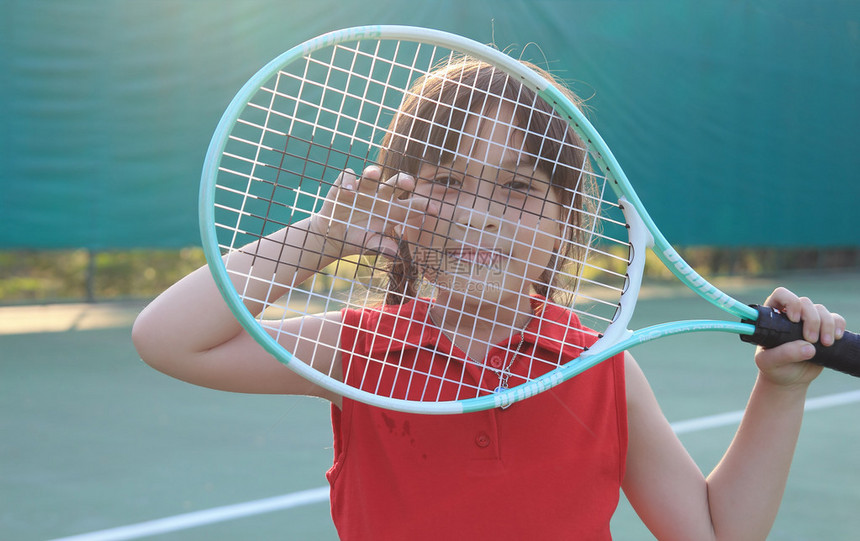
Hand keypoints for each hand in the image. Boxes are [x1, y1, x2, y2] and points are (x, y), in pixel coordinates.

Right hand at [311, 166, 436, 258]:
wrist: (333, 237)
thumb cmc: (358, 240)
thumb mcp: (370, 245)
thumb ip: (383, 246)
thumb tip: (395, 254)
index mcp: (393, 211)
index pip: (413, 205)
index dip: (424, 205)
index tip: (435, 209)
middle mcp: (382, 196)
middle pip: (397, 183)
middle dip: (404, 180)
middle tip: (408, 183)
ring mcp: (364, 189)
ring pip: (373, 174)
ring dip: (373, 172)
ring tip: (374, 174)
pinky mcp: (345, 185)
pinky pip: (348, 176)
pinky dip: (348, 181)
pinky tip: (347, 191)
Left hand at [754, 287, 846, 385]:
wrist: (789, 378)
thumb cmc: (774, 367)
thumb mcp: (770, 362)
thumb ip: (784, 354)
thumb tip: (809, 347)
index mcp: (773, 316)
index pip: (781, 294)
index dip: (790, 302)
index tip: (794, 319)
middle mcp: (791, 314)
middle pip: (805, 302)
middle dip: (811, 320)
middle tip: (810, 340)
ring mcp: (808, 321)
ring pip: (821, 310)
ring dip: (826, 325)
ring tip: (825, 344)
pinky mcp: (824, 329)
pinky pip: (836, 319)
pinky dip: (838, 326)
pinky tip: (836, 339)